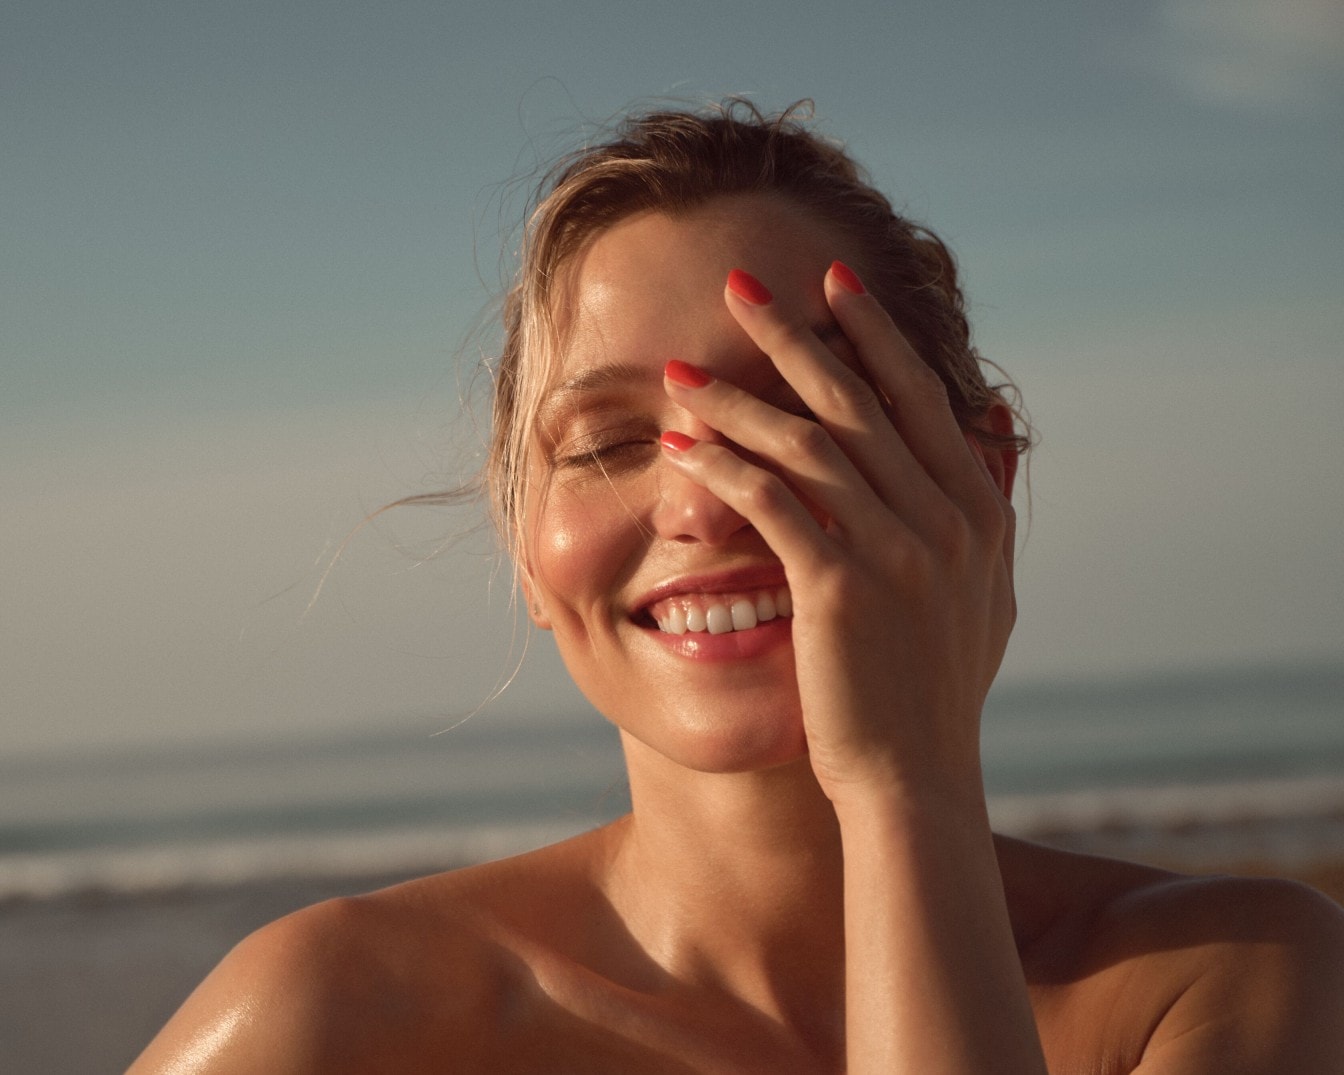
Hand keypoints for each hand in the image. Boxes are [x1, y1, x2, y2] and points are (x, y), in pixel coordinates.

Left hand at [660, 262, 1016, 803]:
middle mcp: (947, 520)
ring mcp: (899, 552)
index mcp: (979, 511)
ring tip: (681, 371)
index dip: (874, 334)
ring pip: (808, 444)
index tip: (833, 283)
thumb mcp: (986, 589)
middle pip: (860, 401)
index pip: (920, 397)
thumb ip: (988, 497)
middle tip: (741, 288)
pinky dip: (724, 469)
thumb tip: (990, 416)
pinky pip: (773, 504)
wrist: (916, 779)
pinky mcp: (842, 589)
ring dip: (738, 399)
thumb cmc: (936, 688)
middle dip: (796, 335)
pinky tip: (683, 449)